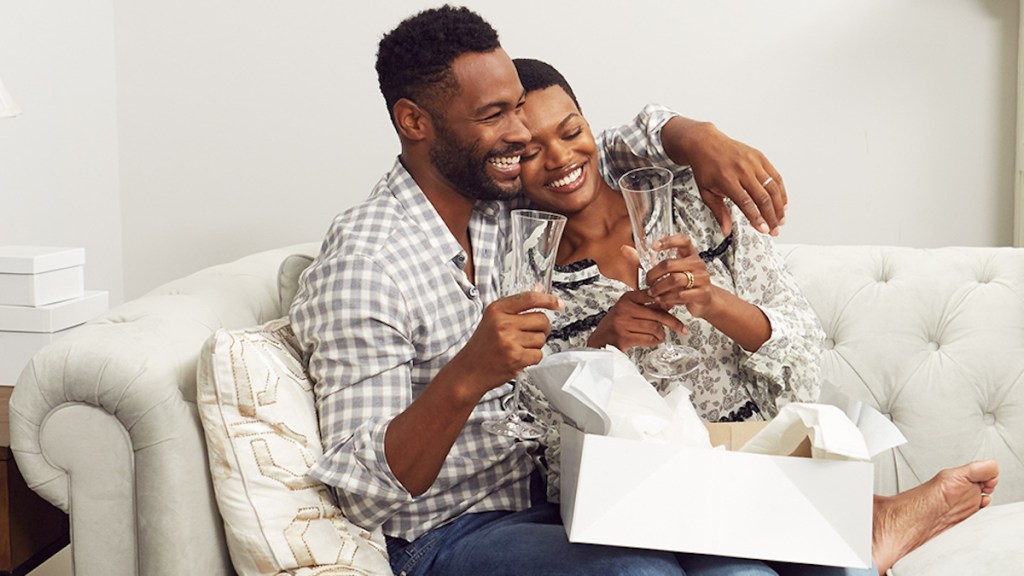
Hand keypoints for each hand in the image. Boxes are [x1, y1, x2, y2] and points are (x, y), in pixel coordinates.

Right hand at [456, 291, 561, 394]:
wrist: (469, 370)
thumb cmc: (482, 346)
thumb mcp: (494, 320)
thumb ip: (517, 307)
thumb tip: (539, 290)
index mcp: (497, 310)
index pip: (529, 299)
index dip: (548, 300)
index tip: (558, 303)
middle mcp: (503, 323)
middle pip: (541, 319)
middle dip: (542, 328)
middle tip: (531, 334)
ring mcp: (509, 340)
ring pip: (541, 338)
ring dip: (535, 345)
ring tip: (519, 347)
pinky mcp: (515, 357)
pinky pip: (538, 354)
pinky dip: (532, 358)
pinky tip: (519, 357)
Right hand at [587, 289, 685, 351]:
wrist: (599, 341)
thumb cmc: (615, 325)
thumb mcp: (628, 309)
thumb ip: (646, 305)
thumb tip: (669, 302)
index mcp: (627, 299)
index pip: (651, 295)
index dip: (666, 301)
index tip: (676, 304)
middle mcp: (624, 309)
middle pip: (657, 314)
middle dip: (672, 322)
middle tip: (681, 328)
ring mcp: (623, 323)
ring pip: (654, 328)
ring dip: (661, 334)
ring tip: (660, 336)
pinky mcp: (624, 338)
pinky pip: (648, 339)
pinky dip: (655, 341)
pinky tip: (654, 341)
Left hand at [645, 234, 716, 317]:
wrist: (704, 300)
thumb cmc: (683, 284)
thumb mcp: (665, 271)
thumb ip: (645, 261)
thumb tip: (624, 248)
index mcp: (690, 254)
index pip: (684, 240)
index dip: (669, 240)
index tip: (653, 247)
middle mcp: (698, 263)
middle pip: (670, 263)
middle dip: (654, 274)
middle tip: (647, 282)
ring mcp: (702, 278)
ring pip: (675, 280)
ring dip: (659, 288)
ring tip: (652, 293)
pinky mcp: (702, 293)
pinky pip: (680, 295)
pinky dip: (667, 299)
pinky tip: (661, 300)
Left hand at [664, 118, 786, 235]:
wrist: (705, 144)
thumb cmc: (705, 168)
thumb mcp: (706, 192)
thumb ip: (719, 212)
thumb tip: (726, 231)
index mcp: (726, 180)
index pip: (746, 203)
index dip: (757, 218)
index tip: (763, 230)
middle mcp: (742, 170)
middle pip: (762, 197)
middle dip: (771, 217)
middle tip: (774, 230)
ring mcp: (752, 162)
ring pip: (772, 187)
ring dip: (779, 206)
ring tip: (780, 220)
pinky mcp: (760, 157)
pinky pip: (775, 176)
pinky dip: (781, 191)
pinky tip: (783, 203)